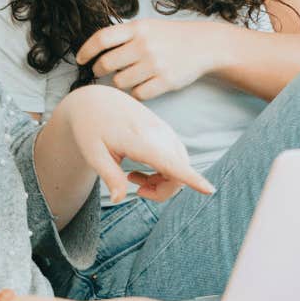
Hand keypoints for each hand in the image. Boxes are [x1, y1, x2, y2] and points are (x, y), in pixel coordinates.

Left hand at [59, 85, 212, 203]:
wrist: (95, 100)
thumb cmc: (90, 126)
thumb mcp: (92, 153)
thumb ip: (109, 176)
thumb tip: (118, 200)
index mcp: (139, 139)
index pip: (171, 162)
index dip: (191, 178)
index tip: (209, 190)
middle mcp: (158, 134)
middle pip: (178, 172)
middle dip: (163, 191)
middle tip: (136, 190)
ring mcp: (164, 132)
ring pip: (180, 166)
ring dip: (163, 181)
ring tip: (133, 178)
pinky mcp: (165, 132)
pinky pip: (175, 158)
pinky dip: (164, 172)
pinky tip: (140, 171)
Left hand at [76, 18, 227, 98]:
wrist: (204, 45)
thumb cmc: (169, 36)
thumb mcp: (147, 26)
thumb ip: (123, 35)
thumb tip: (94, 50)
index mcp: (138, 28)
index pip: (101, 39)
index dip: (86, 51)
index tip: (80, 60)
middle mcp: (144, 45)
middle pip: (106, 63)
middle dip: (99, 70)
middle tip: (101, 71)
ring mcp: (155, 64)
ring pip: (120, 82)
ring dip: (119, 82)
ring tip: (128, 76)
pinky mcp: (165, 81)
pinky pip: (137, 94)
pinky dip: (135, 92)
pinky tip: (141, 85)